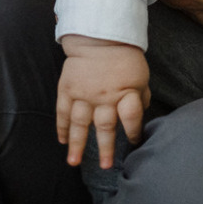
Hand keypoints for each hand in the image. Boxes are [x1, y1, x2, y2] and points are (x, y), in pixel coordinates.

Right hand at [56, 35, 150, 168]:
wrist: (99, 36)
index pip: (131, 117)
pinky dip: (61, 127)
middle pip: (105, 126)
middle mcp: (104, 96)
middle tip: (105, 167)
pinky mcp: (68, 89)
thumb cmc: (124, 57)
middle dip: (106, 148)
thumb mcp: (141, 75)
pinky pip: (63, 111)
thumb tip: (140, 115)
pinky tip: (62, 141)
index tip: (134, 142)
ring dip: (77, 144)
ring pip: (79, 123)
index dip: (134, 131)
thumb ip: (140, 96)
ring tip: (74, 162)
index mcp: (125, 91)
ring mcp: (84, 93)